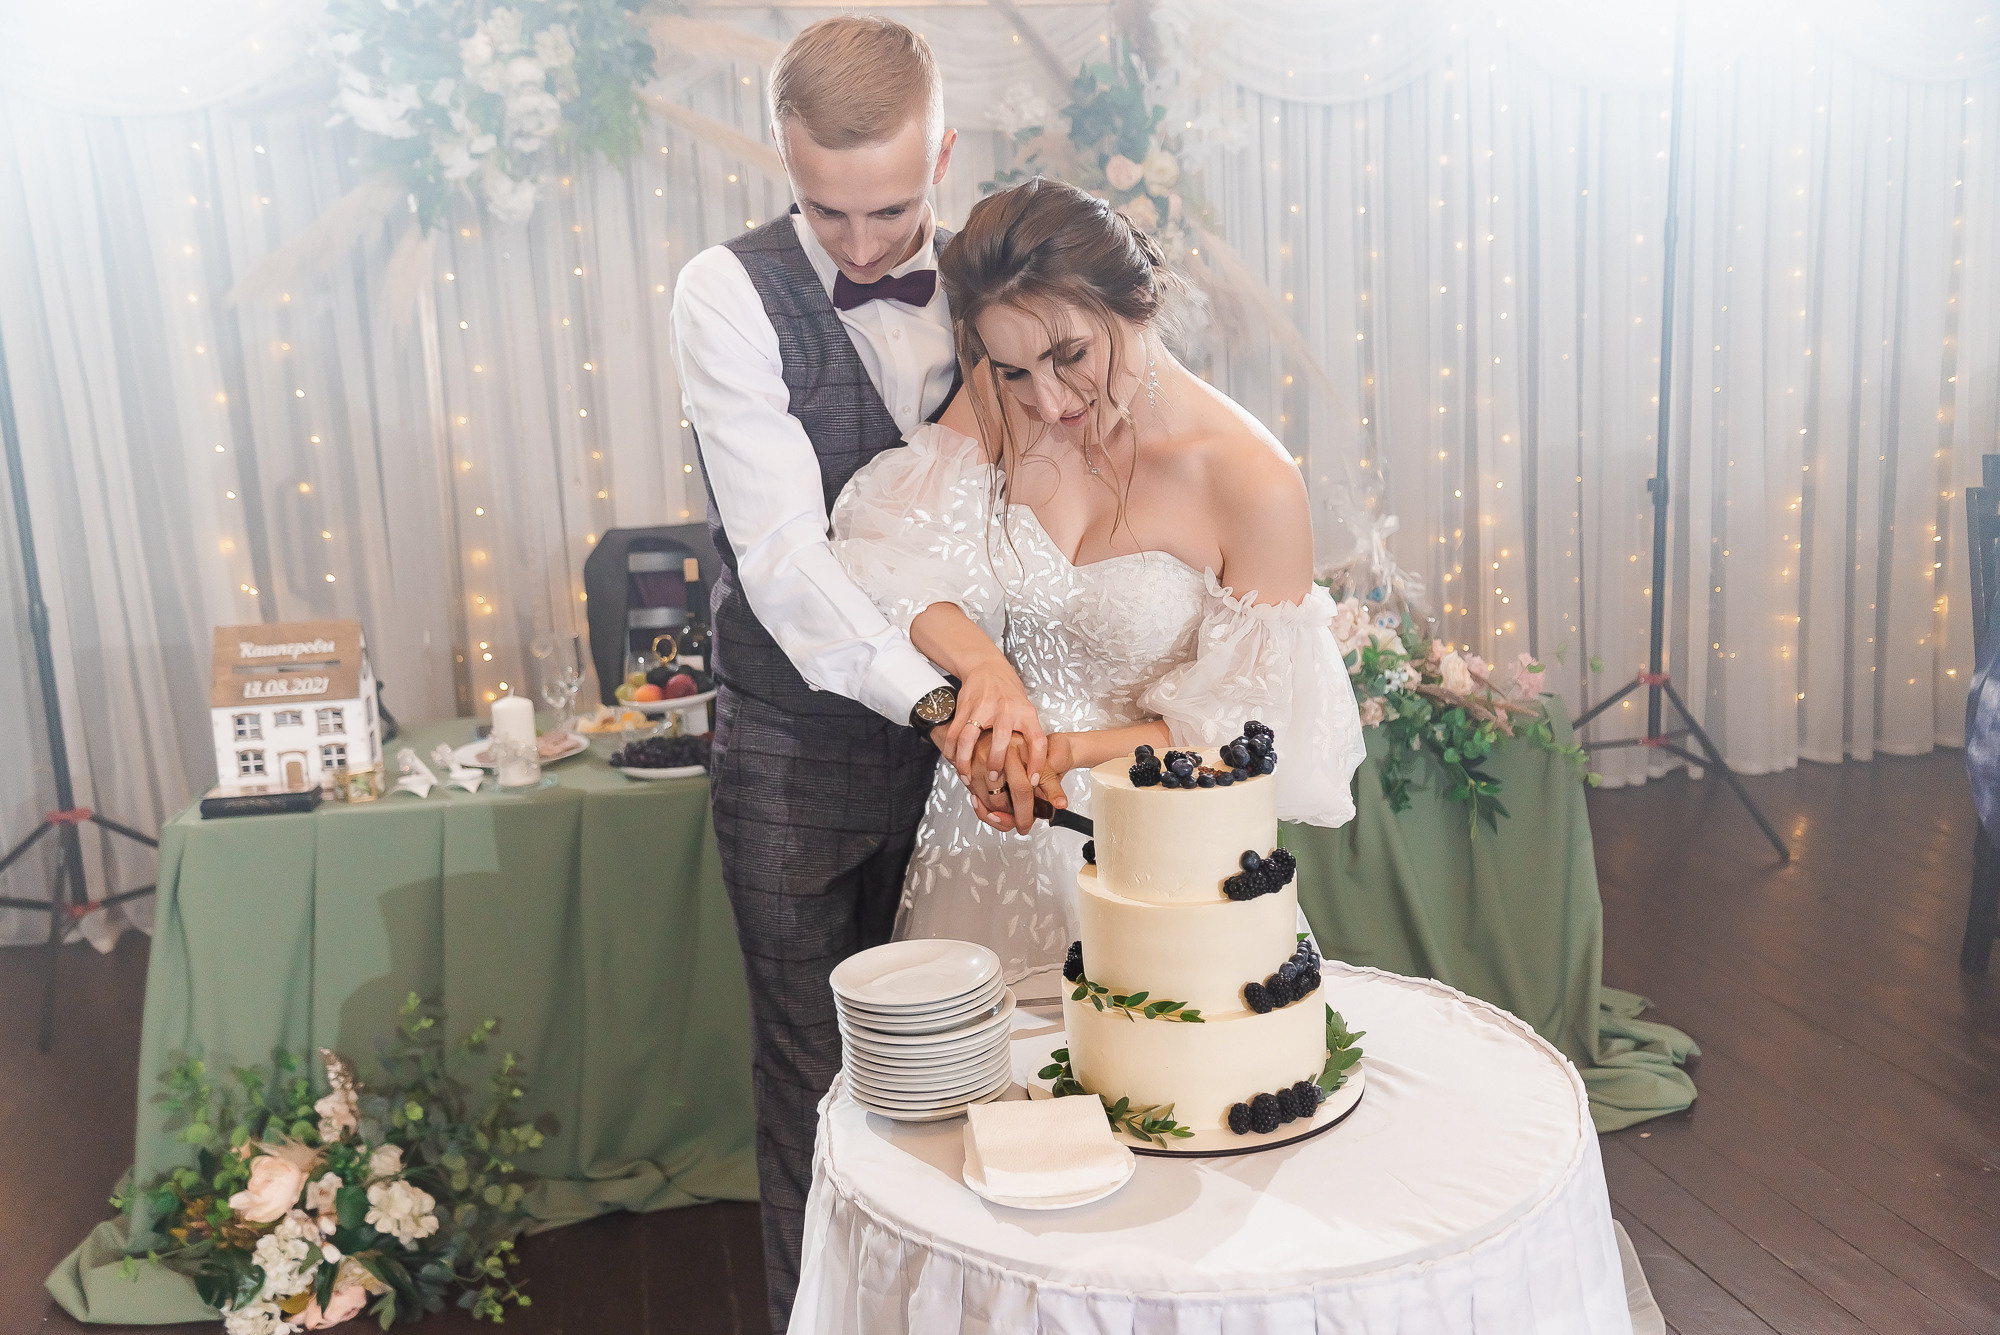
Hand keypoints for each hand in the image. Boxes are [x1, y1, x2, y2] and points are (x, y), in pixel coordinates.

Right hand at [943, 660, 1046, 799]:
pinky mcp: (965, 706)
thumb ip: (1028, 735)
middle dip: (995, 764)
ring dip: (965, 762)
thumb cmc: (1009, 694)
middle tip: (993, 779)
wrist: (987, 667)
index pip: (1037, 740)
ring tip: (967, 777)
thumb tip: (1031, 770)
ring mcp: (983, 707)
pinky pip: (954, 732)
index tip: (1031, 781)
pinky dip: (951, 749)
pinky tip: (952, 760)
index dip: (1036, 763)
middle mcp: (1005, 709)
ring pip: (969, 739)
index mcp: (1026, 712)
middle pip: (1000, 742)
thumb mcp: (1026, 710)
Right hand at [970, 733, 1077, 833]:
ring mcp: (977, 760)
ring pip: (985, 802)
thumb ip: (1052, 786)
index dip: (1024, 814)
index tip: (1026, 826)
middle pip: (1000, 801)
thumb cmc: (1027, 746)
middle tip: (1018, 821)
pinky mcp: (966, 765)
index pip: (1022, 790)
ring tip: (1008, 806)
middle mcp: (994, 754)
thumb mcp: (1043, 762)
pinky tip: (993, 800)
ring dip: (996, 812)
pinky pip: (972, 795)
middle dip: (1010, 818)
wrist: (1006, 727)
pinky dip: (982, 804)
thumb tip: (1061, 804)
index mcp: (1016, 751)